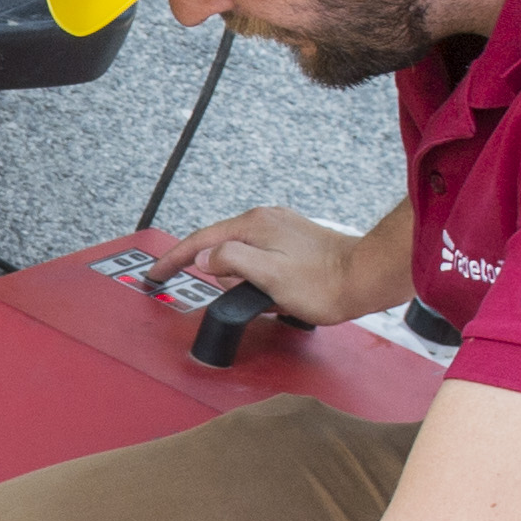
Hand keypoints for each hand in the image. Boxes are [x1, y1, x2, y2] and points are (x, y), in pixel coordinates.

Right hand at [146, 203, 367, 323]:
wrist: (365, 279)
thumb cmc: (324, 283)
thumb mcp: (268, 275)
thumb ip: (231, 261)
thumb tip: (206, 257)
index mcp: (254, 225)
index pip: (200, 240)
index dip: (174, 258)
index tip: (156, 274)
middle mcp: (265, 221)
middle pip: (221, 248)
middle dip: (223, 277)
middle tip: (247, 298)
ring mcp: (280, 230)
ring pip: (242, 256)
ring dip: (245, 281)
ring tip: (270, 299)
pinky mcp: (293, 243)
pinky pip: (261, 260)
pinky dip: (259, 278)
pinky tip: (277, 295)